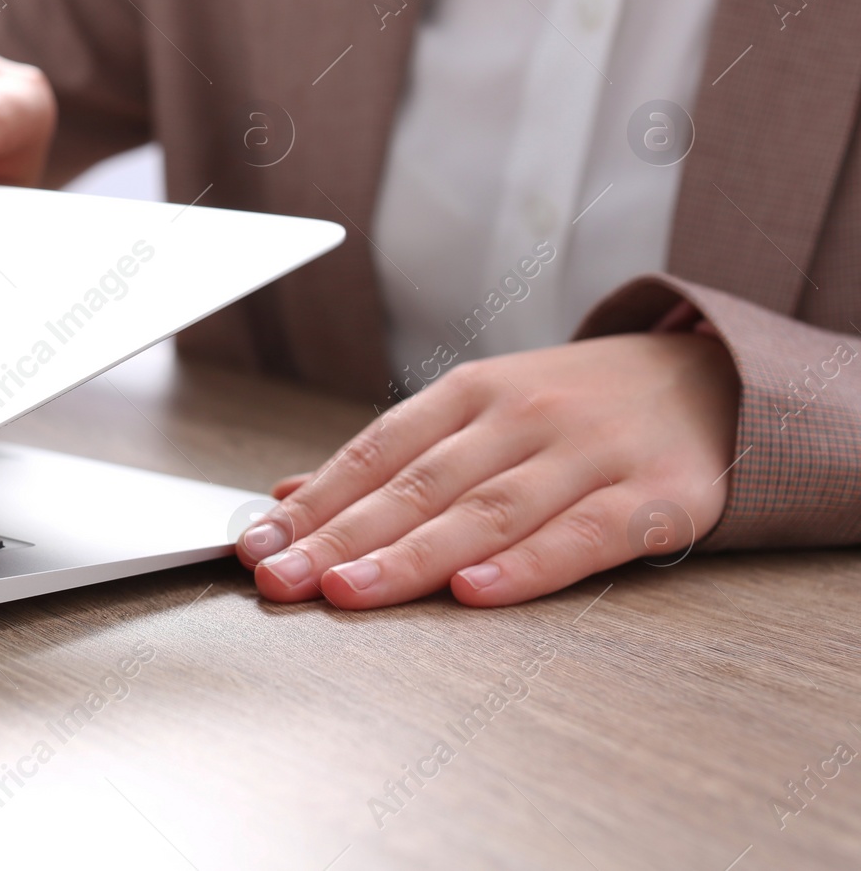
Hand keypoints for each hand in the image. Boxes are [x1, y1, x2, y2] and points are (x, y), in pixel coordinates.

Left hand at [237, 333, 739, 607]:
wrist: (714, 378)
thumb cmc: (574, 407)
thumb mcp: (479, 410)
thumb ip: (390, 458)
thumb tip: (290, 497)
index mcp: (471, 392)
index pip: (375, 453)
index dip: (314, 504)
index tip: (257, 546)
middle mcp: (523, 417)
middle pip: (418, 485)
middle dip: (339, 537)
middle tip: (280, 578)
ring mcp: (591, 454)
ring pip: (487, 511)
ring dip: (410, 556)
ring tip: (347, 591)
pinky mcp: (659, 497)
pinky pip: (585, 535)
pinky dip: (528, 565)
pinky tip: (474, 592)